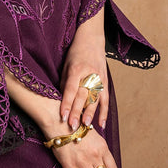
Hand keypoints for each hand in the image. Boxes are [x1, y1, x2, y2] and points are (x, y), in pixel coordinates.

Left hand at [60, 11, 107, 129]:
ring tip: (86, 127)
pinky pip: (105, 99)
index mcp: (76, 69)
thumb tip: (61, 101)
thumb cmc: (75, 53)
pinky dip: (104, 112)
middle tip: (72, 127)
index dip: (67, 103)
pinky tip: (101, 124)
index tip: (63, 116)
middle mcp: (89, 74)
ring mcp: (99, 78)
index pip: (70, 89)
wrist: (92, 40)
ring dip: (90, 114)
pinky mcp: (106, 81)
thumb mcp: (65, 64)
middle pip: (82, 96)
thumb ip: (64, 82)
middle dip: (77, 112)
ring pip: (94, 99)